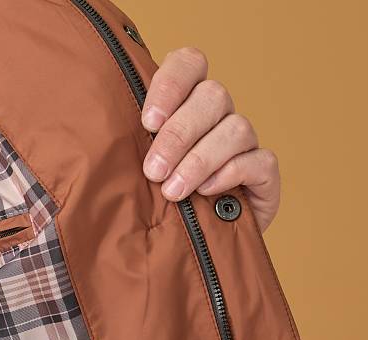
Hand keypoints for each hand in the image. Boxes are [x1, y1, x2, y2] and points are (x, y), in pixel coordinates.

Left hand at [141, 47, 279, 231]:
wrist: (192, 247)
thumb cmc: (158, 206)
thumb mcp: (137, 175)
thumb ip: (130, 152)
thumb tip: (104, 143)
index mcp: (188, 103)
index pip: (190, 63)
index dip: (171, 84)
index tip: (148, 122)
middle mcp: (219, 116)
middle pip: (213, 96)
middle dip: (178, 135)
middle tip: (154, 171)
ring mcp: (244, 143)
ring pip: (236, 128)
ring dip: (200, 160)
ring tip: (173, 192)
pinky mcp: (263, 174)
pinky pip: (258, 160)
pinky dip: (231, 173)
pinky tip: (207, 193)